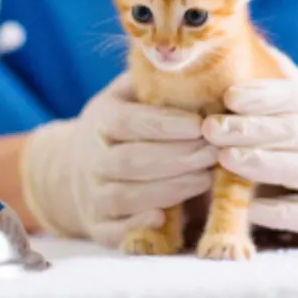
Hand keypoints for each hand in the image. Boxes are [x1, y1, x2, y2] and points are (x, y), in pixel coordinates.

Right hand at [22, 74, 214, 246]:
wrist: (82, 164)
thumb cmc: (125, 123)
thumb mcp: (132, 94)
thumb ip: (157, 83)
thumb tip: (197, 64)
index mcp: (100, 119)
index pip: (129, 122)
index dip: (165, 125)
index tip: (201, 124)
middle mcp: (90, 158)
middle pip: (131, 161)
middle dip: (177, 158)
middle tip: (214, 153)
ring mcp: (90, 194)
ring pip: (126, 196)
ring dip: (170, 189)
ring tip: (207, 178)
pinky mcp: (97, 225)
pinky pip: (114, 232)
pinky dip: (139, 227)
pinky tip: (167, 218)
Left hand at [203, 49, 297, 245]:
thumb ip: (276, 79)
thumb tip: (236, 42)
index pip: (294, 96)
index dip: (262, 96)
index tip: (229, 96)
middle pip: (292, 131)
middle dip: (249, 129)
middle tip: (211, 128)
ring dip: (262, 163)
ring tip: (226, 159)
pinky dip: (278, 210)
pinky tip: (249, 205)